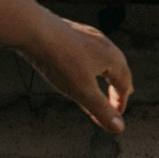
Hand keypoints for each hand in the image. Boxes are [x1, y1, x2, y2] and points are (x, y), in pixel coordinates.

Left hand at [18, 16, 130, 132]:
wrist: (33, 29)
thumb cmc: (59, 60)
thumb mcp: (82, 91)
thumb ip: (101, 111)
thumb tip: (119, 128)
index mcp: (112, 58)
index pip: (124, 84)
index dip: (120, 103)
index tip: (114, 117)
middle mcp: (105, 44)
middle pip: (119, 68)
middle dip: (117, 87)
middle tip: (115, 101)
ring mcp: (88, 35)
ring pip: (103, 57)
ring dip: (104, 74)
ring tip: (99, 82)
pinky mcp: (72, 31)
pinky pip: (88, 50)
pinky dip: (90, 63)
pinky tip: (77, 65)